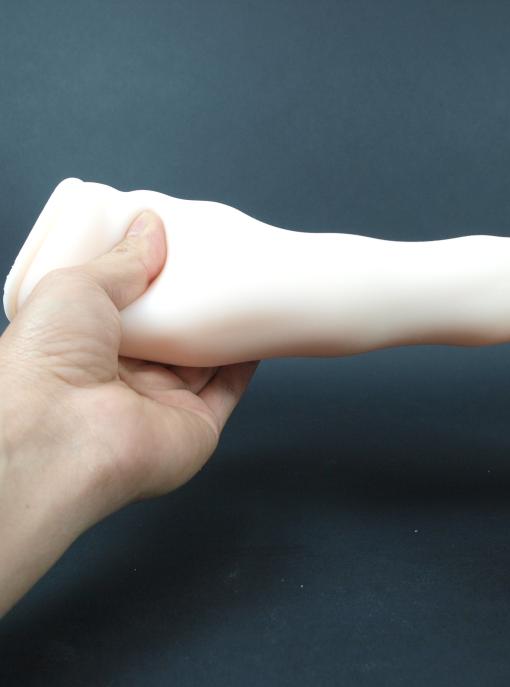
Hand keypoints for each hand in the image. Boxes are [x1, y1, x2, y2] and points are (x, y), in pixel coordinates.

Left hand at [0, 210, 256, 613]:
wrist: (65, 434)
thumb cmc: (47, 362)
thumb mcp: (77, 285)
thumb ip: (122, 259)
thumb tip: (150, 225)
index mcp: (84, 346)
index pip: (125, 310)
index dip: (149, 282)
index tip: (173, 253)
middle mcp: (123, 379)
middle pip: (169, 337)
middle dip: (191, 306)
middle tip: (213, 269)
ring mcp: (161, 404)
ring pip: (203, 362)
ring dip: (223, 331)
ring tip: (244, 292)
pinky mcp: (196, 425)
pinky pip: (228, 389)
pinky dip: (245, 363)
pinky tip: (258, 332)